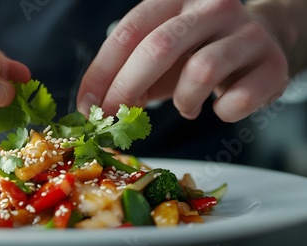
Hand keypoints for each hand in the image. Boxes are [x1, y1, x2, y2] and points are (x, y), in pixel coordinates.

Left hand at [77, 0, 287, 121]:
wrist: (260, 45)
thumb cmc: (198, 52)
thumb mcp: (159, 56)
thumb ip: (128, 74)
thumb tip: (95, 108)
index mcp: (174, 0)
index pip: (128, 33)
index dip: (101, 73)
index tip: (86, 106)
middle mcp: (211, 8)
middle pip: (158, 48)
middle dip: (126, 89)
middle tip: (113, 119)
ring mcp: (245, 33)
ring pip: (202, 71)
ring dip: (183, 101)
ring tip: (186, 107)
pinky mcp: (272, 64)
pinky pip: (239, 100)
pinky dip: (222, 113)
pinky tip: (219, 108)